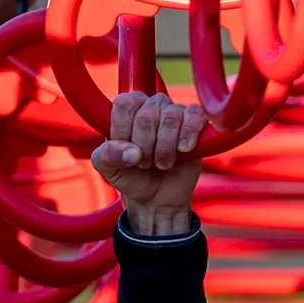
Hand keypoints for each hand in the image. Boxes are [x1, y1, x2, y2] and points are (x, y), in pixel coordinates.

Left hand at [91, 90, 206, 238]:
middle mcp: (150, 105)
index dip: (125, 132)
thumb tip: (131, 151)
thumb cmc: (132, 176)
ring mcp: (174, 111)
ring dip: (165, 148)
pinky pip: (195, 114)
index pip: (124, 105)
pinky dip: (189, 134)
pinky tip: (183, 149)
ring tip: (162, 162)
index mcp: (126, 109)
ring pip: (170, 118)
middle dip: (145, 147)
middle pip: (146, 115)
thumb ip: (107, 156)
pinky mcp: (196, 121)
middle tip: (145, 161)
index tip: (127, 151)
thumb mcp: (109, 170)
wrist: (157, 198)